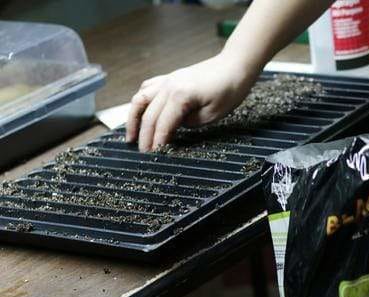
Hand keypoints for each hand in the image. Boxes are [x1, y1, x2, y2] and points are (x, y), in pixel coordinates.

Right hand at [126, 53, 258, 151]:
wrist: (234, 65)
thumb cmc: (229, 90)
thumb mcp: (212, 115)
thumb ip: (189, 123)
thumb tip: (174, 127)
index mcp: (180, 96)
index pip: (162, 125)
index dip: (156, 142)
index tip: (153, 156)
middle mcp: (169, 86)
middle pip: (148, 115)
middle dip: (144, 137)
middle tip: (143, 153)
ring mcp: (167, 80)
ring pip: (140, 100)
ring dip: (133, 119)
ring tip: (130, 136)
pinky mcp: (170, 77)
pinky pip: (147, 89)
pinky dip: (140, 102)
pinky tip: (139, 112)